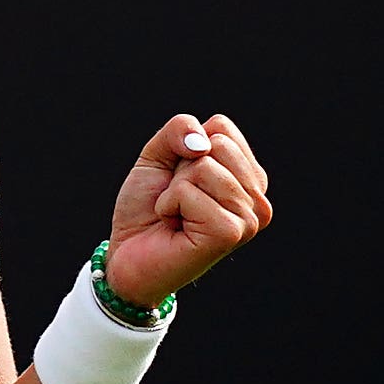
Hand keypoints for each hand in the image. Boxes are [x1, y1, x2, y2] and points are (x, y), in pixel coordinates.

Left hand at [103, 114, 271, 305]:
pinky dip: (169, 205)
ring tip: (178, 215)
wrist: (127, 255)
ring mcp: (248, 218)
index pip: (222, 127)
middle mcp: (256, 198)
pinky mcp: (229, 233)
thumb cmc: (147, 207)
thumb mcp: (158, 155)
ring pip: (204, 167)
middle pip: (216, 144)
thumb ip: (179, 129)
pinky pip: (190, 192)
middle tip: (179, 201)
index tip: (182, 181)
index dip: (186, 148)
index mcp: (248, 176)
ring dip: (175, 190)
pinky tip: (175, 227)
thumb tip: (202, 143)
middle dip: (182, 168)